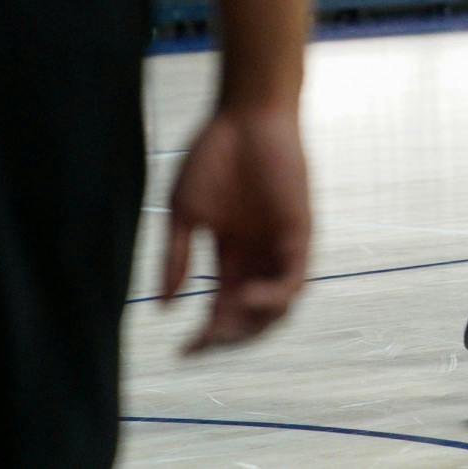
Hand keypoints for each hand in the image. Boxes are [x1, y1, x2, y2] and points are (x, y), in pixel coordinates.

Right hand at [162, 106, 310, 355]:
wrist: (246, 115)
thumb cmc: (214, 155)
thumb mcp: (185, 213)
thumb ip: (177, 258)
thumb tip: (165, 306)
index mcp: (231, 254)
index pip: (222, 308)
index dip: (206, 335)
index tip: (182, 353)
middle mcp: (260, 256)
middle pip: (251, 317)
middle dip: (229, 338)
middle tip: (205, 343)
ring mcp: (282, 246)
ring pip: (277, 309)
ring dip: (253, 325)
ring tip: (225, 324)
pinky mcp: (301, 233)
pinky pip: (295, 281)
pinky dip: (274, 298)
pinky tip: (248, 297)